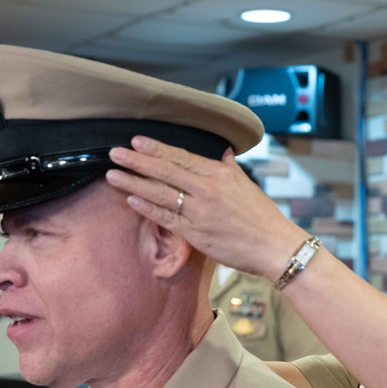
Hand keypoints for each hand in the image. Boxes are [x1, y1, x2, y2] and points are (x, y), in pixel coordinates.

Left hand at [106, 136, 307, 279]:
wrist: (274, 246)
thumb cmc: (262, 216)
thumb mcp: (247, 185)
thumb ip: (230, 167)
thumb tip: (223, 152)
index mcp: (219, 175)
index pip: (181, 157)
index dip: (157, 149)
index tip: (137, 141)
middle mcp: (207, 190)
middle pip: (165, 171)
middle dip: (137, 161)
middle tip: (114, 152)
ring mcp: (199, 212)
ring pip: (160, 193)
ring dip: (134, 182)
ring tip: (113, 174)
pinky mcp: (195, 233)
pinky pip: (166, 218)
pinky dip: (147, 207)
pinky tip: (131, 199)